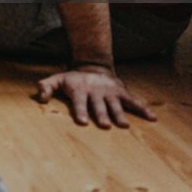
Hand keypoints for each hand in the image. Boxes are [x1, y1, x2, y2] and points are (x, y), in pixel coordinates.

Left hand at [36, 66, 156, 127]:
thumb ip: (47, 87)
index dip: (79, 111)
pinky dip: (143, 109)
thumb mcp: (57, 79)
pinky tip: (152, 118)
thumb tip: (39, 96)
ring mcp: (109, 93)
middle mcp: (95, 92)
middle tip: (104, 125)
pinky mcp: (121, 93)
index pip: (79, 102)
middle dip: (101, 115)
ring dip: (119, 114)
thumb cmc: (73, 79)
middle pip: (98, 105)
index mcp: (79, 90)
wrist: (93, 66)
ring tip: (124, 125)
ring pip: (115, 105)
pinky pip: (133, 101)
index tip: (81, 121)